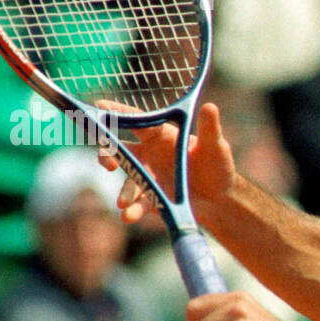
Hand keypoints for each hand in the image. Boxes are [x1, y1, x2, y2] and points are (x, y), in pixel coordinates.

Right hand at [95, 101, 238, 223]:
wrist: (220, 200)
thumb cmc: (218, 166)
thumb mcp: (216, 147)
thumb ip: (210, 129)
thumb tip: (210, 107)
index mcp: (162, 135)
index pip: (137, 121)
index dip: (118, 113)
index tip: (99, 105)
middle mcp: (149, 154)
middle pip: (121, 150)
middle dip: (108, 154)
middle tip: (107, 163)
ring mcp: (148, 177)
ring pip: (128, 180)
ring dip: (124, 192)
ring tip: (122, 204)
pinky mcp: (152, 198)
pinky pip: (140, 203)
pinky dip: (134, 210)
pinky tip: (129, 216)